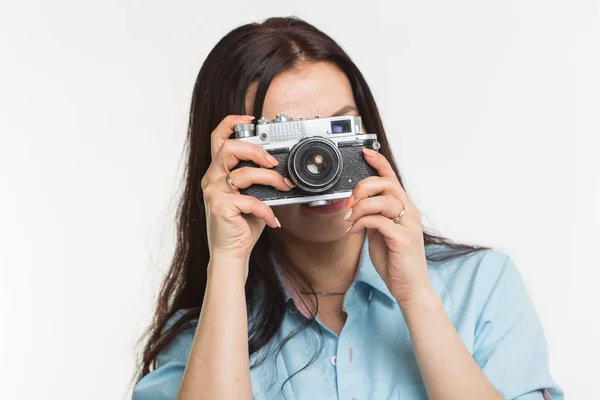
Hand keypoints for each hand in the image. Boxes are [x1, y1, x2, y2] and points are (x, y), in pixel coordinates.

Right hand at [201, 115, 294, 272]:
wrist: (231, 252)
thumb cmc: (241, 224)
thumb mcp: (251, 196)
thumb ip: (258, 180)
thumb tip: (283, 169)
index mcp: (218, 171)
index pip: (218, 137)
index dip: (232, 122)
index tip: (251, 119)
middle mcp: (212, 178)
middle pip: (229, 148)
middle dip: (255, 150)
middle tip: (273, 161)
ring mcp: (214, 192)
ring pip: (244, 174)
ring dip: (271, 179)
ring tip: (284, 187)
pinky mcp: (220, 206)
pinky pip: (251, 201)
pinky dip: (267, 210)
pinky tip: (273, 220)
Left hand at [344, 148, 431, 305]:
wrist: (409, 288)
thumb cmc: (395, 261)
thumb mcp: (379, 234)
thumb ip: (372, 217)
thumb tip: (356, 206)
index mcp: (404, 208)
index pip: (392, 178)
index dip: (379, 163)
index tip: (365, 152)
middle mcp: (410, 212)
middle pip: (387, 184)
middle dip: (363, 188)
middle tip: (349, 203)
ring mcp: (409, 224)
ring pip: (383, 200)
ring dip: (360, 208)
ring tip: (350, 220)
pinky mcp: (403, 238)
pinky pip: (379, 220)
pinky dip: (362, 222)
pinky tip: (354, 230)